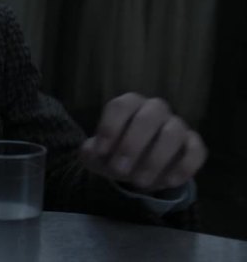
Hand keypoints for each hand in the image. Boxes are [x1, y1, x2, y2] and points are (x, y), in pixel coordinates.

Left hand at [79, 92, 206, 192]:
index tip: (100, 152)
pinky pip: (196, 150)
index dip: (109, 128)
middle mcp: (154, 109)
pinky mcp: (193, 143)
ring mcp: (176, 124)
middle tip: (119, 170)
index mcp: (129, 105)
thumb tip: (90, 151)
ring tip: (139, 182)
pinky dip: (184, 166)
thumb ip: (90, 151)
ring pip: (172, 133)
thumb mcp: (98, 154)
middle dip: (131, 145)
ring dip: (155, 159)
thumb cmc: (116, 153)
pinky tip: (168, 182)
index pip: (120, 106)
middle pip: (146, 118)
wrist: (139, 169)